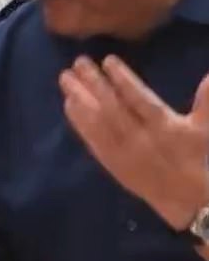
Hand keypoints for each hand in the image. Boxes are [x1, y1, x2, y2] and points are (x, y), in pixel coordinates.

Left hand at [59, 55, 208, 229]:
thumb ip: (207, 101)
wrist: (184, 199)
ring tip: (65, 78)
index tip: (108, 60)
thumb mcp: (203, 129)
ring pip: (97, 123)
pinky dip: (79, 122)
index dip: (123, 80)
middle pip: (111, 108)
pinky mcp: (110, 163)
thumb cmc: (194, 157)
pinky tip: (68, 104)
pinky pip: (91, 140)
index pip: (139, 99)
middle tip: (78, 62)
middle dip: (93, 84)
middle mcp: (138, 139)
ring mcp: (121, 152)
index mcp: (163, 127)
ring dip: (80, 99)